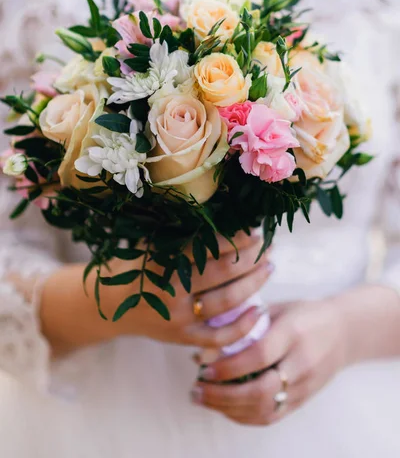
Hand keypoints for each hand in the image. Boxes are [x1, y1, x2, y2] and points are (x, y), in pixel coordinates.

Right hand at [41, 231, 271, 354]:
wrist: (111, 306)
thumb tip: (225, 217)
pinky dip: (242, 326)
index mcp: (163, 261)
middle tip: (269, 248)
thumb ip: (181, 234)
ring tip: (269, 268)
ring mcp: (178, 318)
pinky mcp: (182, 339)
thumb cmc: (137, 267)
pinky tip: (259, 310)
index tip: (254, 231)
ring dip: (254, 283)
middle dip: (252, 258)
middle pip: (223, 272)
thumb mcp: (152, 245)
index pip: (209, 247)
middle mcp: (171, 290)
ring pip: (227, 302)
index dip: (237, 239)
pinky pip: (219, 337)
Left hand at [191, 299, 346, 425]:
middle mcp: (302, 362)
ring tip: (202, 399)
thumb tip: (208, 341)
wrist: (344, 331)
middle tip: (196, 389)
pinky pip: (272, 416)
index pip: (259, 355)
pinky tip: (224, 408)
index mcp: (294, 333)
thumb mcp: (278, 307)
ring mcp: (306, 385)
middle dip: (223, 395)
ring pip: (265, 409)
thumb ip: (247, 323)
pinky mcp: (304, 400)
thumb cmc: (304, 314)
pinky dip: (243, 416)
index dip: (228, 366)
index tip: (203, 366)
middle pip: (261, 390)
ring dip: (228, 409)